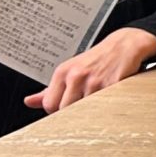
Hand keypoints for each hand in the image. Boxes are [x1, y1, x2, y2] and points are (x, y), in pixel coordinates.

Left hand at [25, 28, 155, 112]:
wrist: (125, 44)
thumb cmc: (97, 59)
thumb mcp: (70, 70)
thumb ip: (50, 89)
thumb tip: (29, 102)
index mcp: (63, 72)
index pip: (50, 105)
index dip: (58, 111)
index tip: (69, 107)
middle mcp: (76, 76)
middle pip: (66, 111)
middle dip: (75, 112)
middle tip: (86, 103)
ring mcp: (94, 81)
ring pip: (85, 111)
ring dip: (94, 110)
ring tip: (100, 98)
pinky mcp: (112, 85)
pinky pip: (104, 107)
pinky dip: (108, 107)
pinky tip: (111, 97)